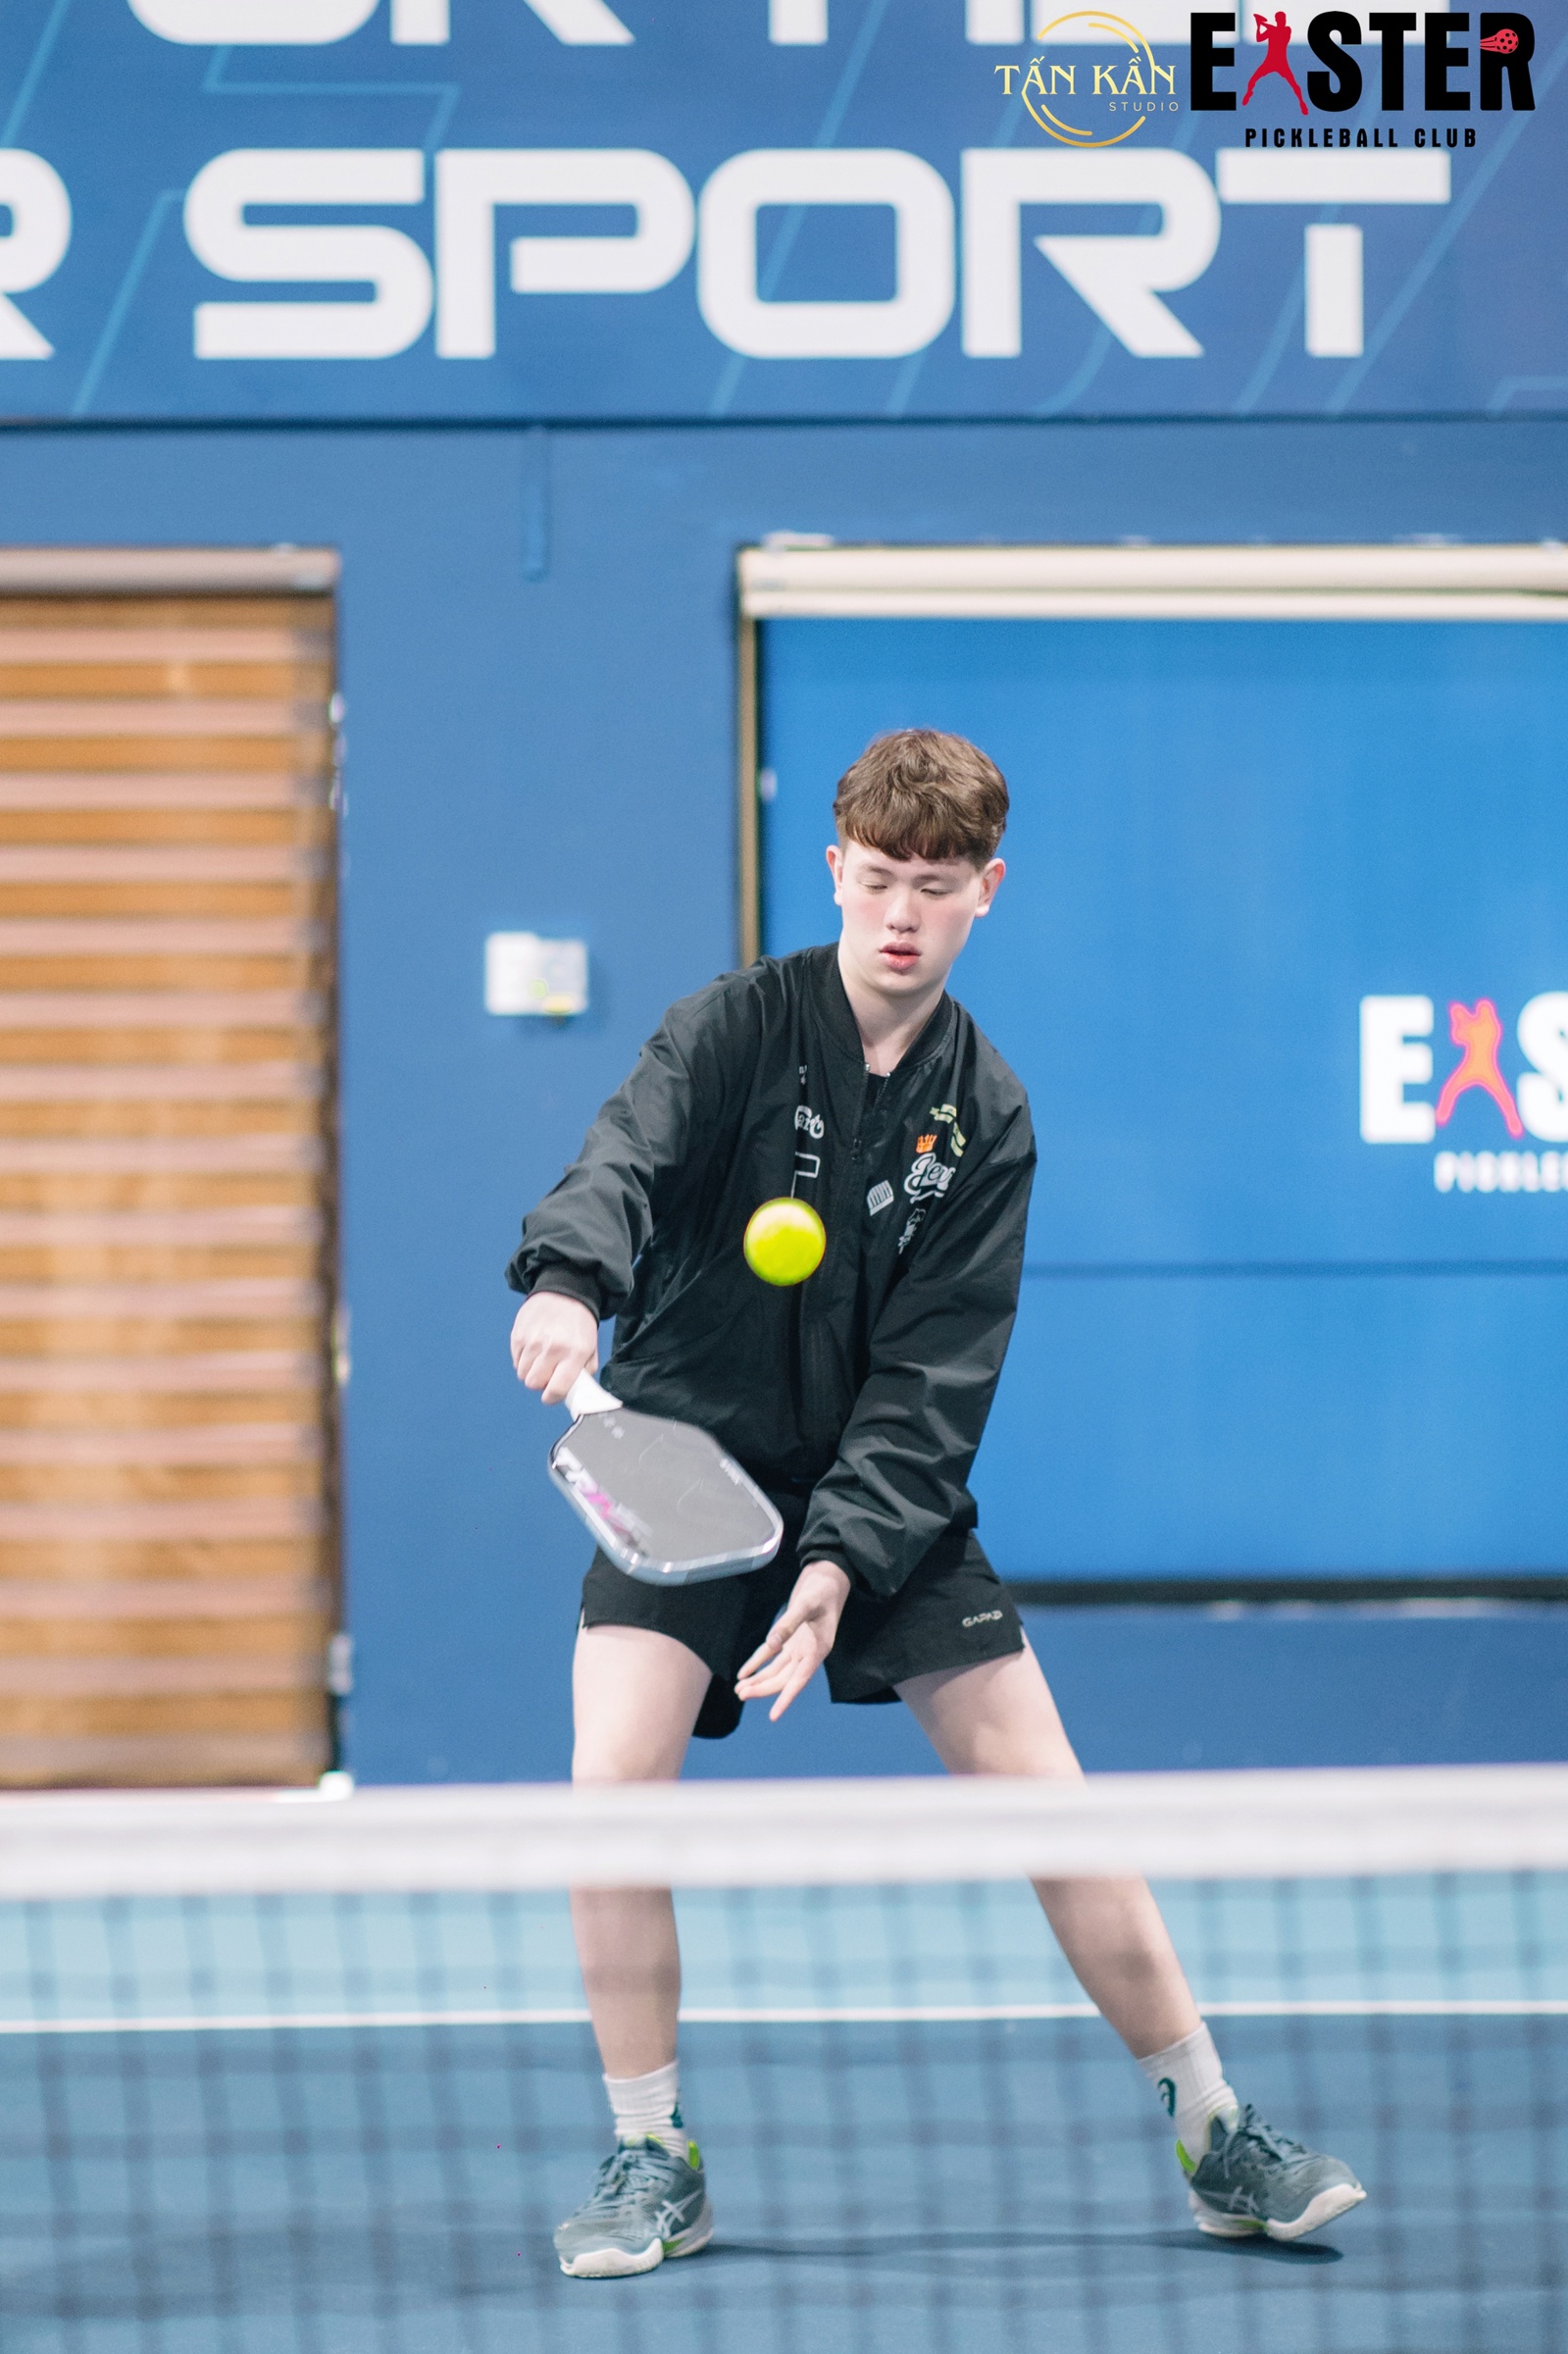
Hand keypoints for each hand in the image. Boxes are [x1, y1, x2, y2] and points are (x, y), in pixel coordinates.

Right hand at [509, 1291, 598, 1405]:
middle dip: (540, 1383)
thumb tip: (573, 1392)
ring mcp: (532, 1340)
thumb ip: (583, 1372)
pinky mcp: (518, 1334)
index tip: (550, 1396)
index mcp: (574, 1354)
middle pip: (533, 1383)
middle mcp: (552, 1348)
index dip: (551, 1397)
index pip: (556, 1389)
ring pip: (522, 1373)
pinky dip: (523, 1360)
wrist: (564, 1291)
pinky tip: (533, 1349)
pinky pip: (516, 1360)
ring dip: (531, 1371)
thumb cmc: (579, 1324)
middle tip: (547, 1373)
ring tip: (541, 1359)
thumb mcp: (591, 1348)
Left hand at [735, 1560, 850, 1722]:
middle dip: (763, 1689)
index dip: (786, 1698)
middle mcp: (808, 1652)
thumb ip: (789, 1624)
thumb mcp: (807, 1603)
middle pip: (783, 1679)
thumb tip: (772, 1644)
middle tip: (741, 1695)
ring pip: (776, 1671)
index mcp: (817, 1649)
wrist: (828, 1576)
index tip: (774, 1716)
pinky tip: (744, 1673)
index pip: (800, 1680)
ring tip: (739, 1691)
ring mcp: (799, 1646)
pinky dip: (757, 1663)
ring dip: (759, 1680)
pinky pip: (771, 1655)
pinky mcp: (790, 1637)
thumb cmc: (822, 1589)